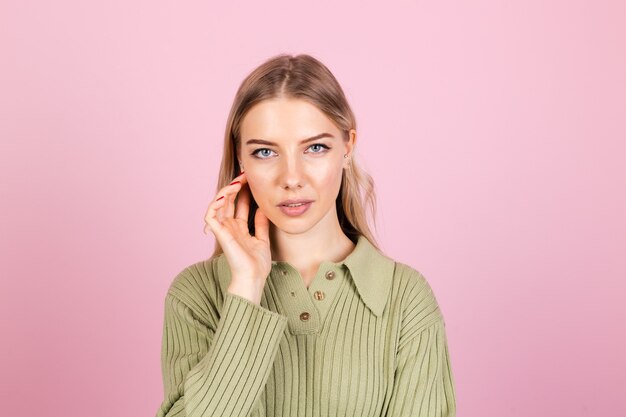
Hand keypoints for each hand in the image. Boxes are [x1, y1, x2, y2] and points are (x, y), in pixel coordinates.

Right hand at [203, 172, 271, 299]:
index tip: (251, 180)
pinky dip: (216, 204)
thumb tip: (264, 208)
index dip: (243, 191)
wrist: (253, 278)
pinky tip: (227, 196)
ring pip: (218, 204)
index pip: (238, 204)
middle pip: (228, 201)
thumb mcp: (262, 239)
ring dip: (226, 191)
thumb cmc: (257, 265)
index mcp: (238, 228)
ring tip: (238, 182)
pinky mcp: (219, 234)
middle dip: (236, 186)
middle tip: (245, 175)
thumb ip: (261, 224)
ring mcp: (223, 230)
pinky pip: (210, 215)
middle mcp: (229, 227)